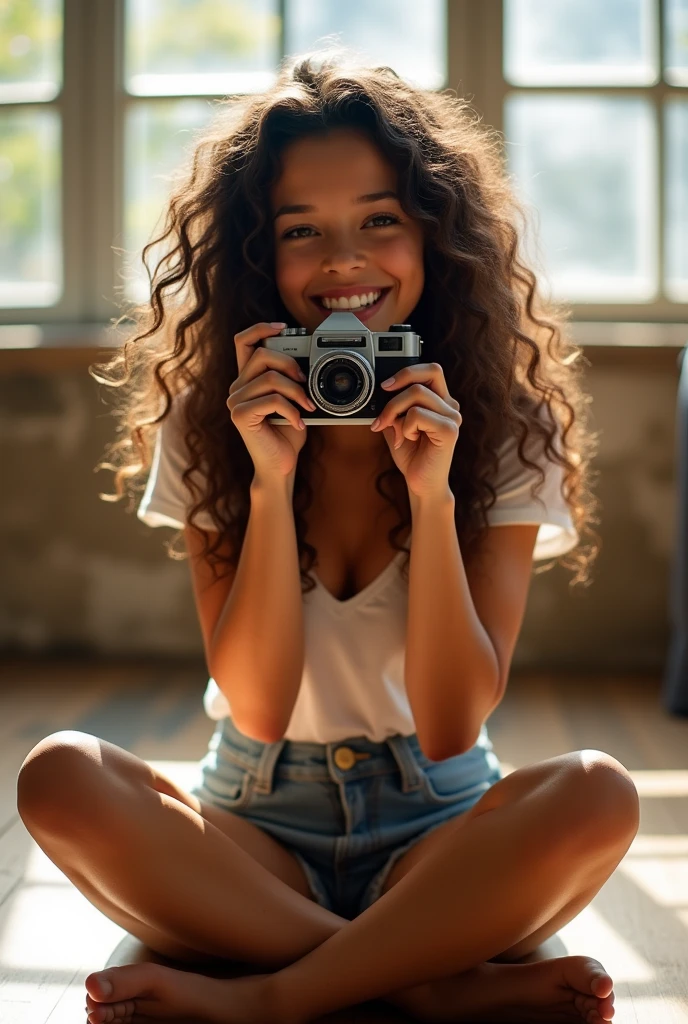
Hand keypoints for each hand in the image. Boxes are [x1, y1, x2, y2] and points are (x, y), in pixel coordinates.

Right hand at [228, 322, 315, 480]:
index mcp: (247, 379)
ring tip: (307, 407)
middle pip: (262, 354)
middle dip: (290, 364)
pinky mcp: (239, 416)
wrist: (281, 465)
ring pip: (270, 378)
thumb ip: (291, 378)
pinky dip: (292, 410)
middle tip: (306, 383)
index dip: (261, 328)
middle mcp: (236, 387)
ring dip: (296, 391)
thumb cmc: (288, 433)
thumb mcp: (293, 399)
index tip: (285, 328)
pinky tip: (299, 422)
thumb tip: (307, 358)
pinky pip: (272, 400)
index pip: (244, 341)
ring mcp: (235, 401)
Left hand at [370, 362, 461, 499]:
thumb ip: (394, 406)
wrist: (420, 484)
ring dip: (395, 412)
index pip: (431, 370)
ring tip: (396, 432)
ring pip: (416, 394)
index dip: (408, 371)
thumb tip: (382, 391)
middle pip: (427, 374)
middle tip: (383, 407)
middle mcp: (450, 406)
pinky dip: (405, 427)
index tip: (385, 386)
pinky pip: (417, 415)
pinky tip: (409, 440)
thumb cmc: (411, 455)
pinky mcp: (449, 430)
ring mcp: (452, 417)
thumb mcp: (396, 424)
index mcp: (441, 401)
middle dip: (398, 386)